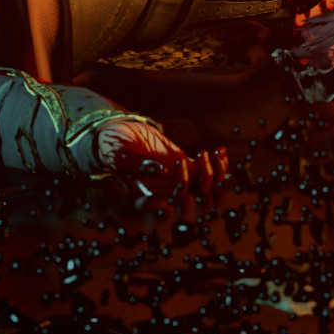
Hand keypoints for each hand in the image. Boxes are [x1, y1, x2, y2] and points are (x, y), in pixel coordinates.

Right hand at [97, 117, 228, 196]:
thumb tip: (163, 172)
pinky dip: (218, 164)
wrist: (116, 134)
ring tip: (214, 151)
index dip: (183, 184)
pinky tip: (219, 149)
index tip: (178, 160)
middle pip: (197, 197)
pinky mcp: (184, 165)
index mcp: (152, 192)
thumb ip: (139, 163)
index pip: (176, 199)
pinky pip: (207, 172)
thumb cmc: (113, 146)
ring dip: (216, 171)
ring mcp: (178, 178)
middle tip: (203, 154)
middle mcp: (167, 190)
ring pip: (207, 186)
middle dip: (208, 179)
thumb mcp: (121, 153)